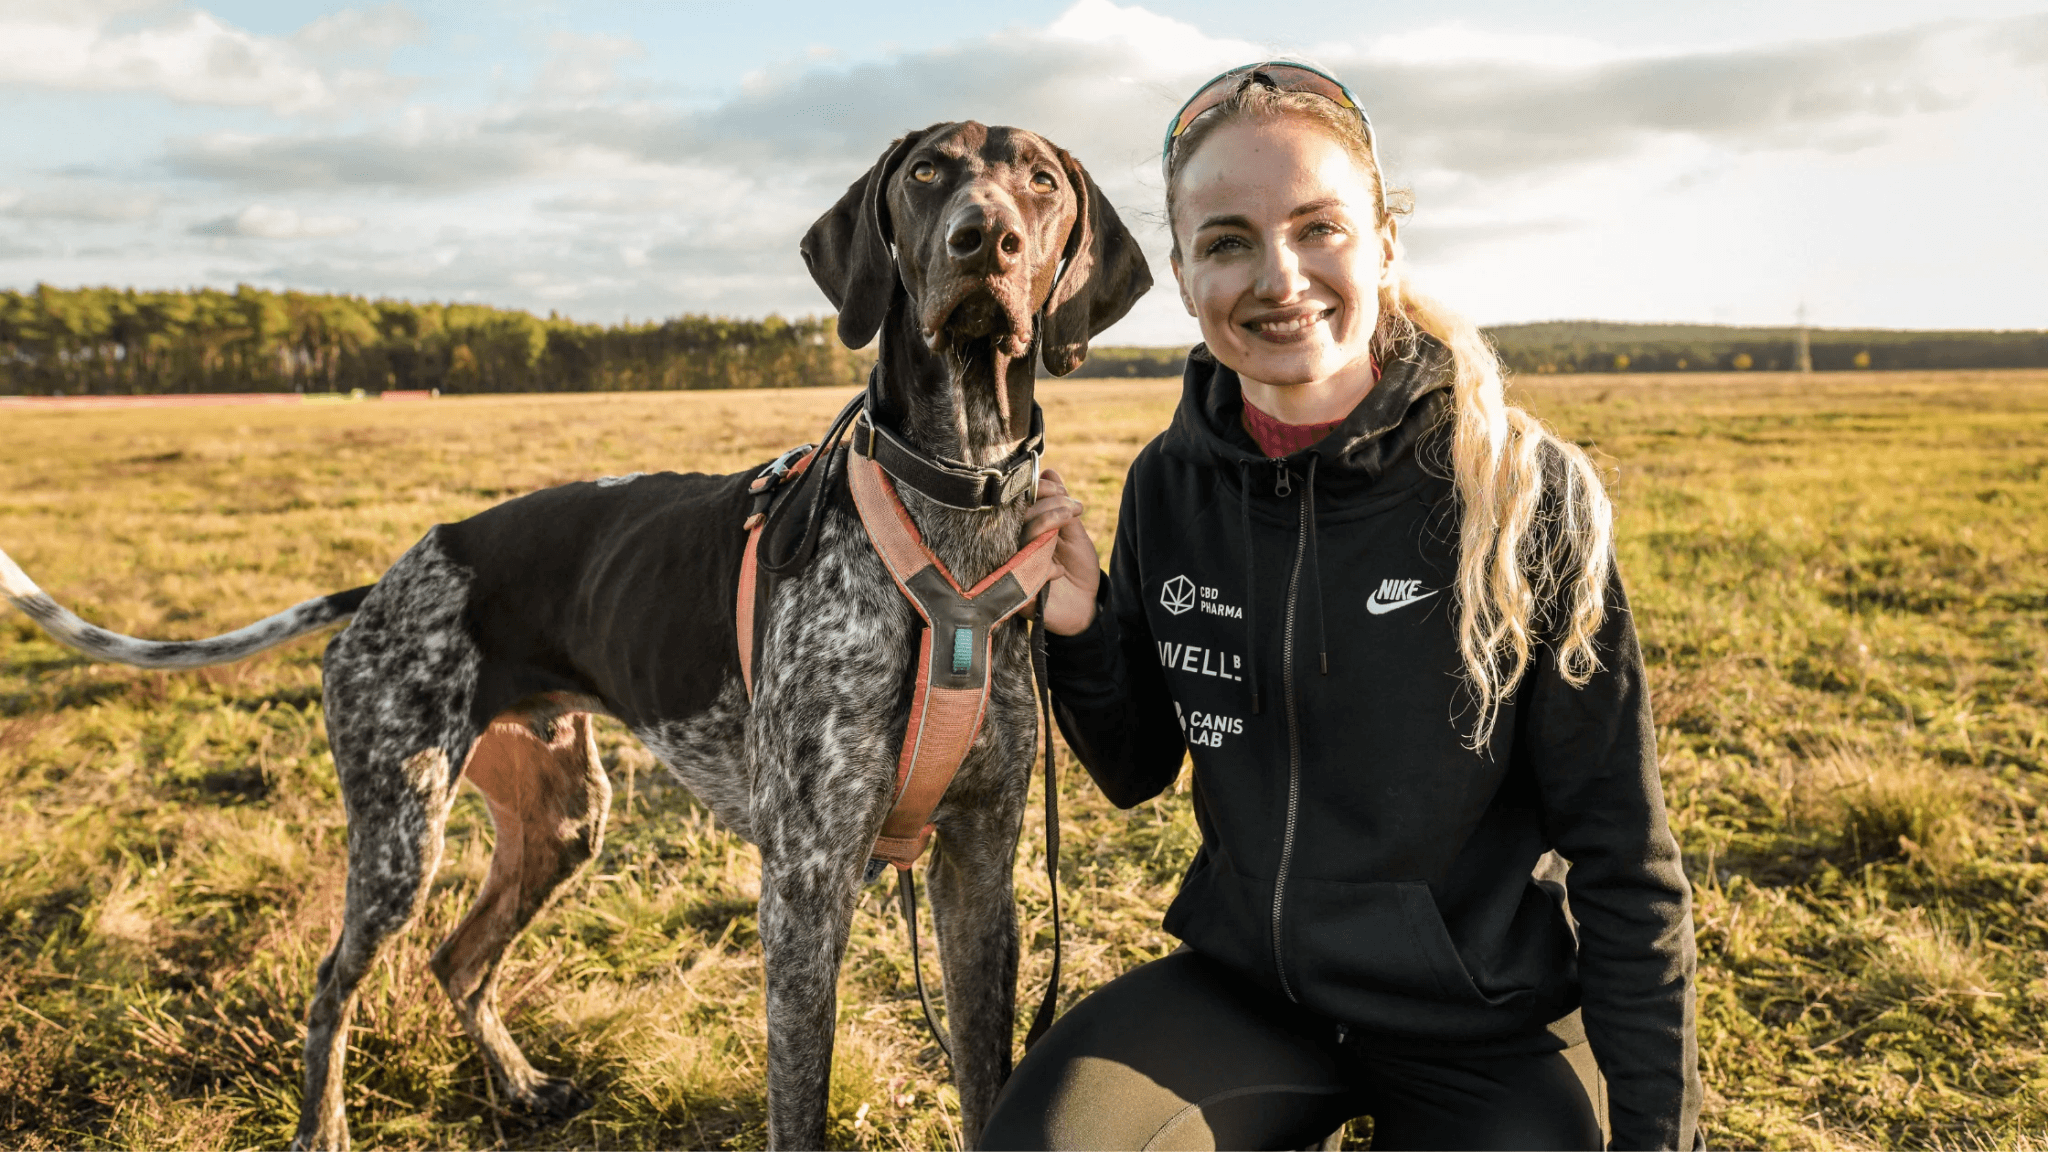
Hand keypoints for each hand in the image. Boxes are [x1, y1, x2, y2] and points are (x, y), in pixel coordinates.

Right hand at [1021, 467, 1099, 635]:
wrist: (1087, 608)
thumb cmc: (1078, 570)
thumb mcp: (1075, 534)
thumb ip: (1062, 506)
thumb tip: (1049, 470)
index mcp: (1025, 530)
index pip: (1020, 503)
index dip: (1037, 490)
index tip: (1060, 489)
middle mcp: (1016, 547)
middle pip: (1019, 517)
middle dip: (1048, 505)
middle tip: (1072, 507)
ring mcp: (1014, 569)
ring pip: (1022, 539)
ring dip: (1047, 524)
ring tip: (1071, 519)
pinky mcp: (1019, 594)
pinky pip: (1025, 573)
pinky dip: (1045, 568)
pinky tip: (1058, 571)